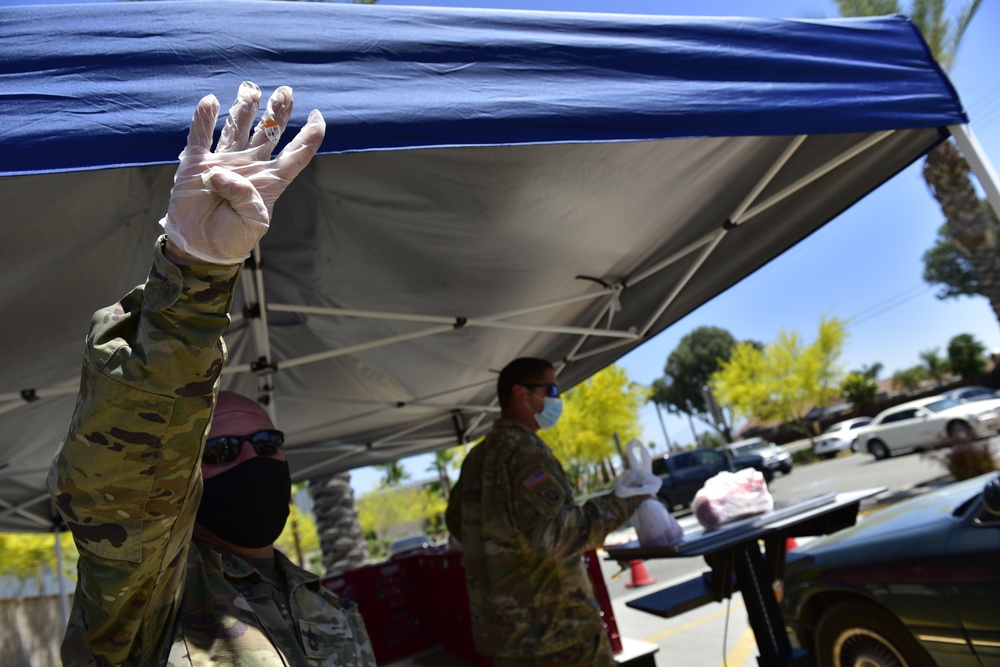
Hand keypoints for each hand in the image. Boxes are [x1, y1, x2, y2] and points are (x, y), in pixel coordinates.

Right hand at [161, 81, 325, 264]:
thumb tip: (220, 171)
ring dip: (245, 109)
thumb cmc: (232, 238)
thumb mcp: (252, 222)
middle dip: (277, 112)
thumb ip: (244, 196)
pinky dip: (204, 118)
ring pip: (237, 128)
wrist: (200, 247)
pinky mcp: (196, 164)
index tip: (318, 117)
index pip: (294, 155)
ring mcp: (223, 162)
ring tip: (252, 89)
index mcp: (269, 182)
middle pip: (267, 133)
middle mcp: (249, 167)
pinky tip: (211, 101)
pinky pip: (200, 136)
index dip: (308, 137)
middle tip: (286, 91)